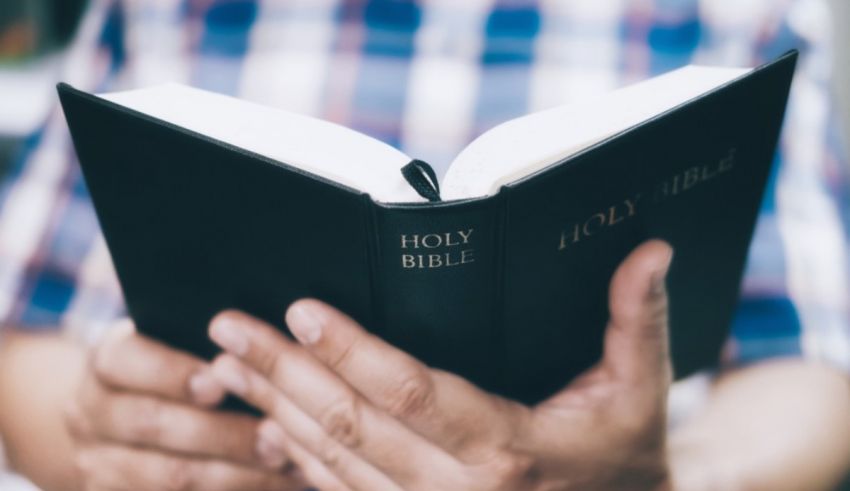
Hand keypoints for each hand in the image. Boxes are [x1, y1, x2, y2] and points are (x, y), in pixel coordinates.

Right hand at [64, 321, 303, 490]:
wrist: (121, 419)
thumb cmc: (175, 367)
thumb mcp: (176, 344)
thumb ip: (209, 345)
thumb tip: (260, 342)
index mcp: (106, 360)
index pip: (127, 360)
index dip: (173, 374)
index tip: (220, 383)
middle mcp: (91, 412)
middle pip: (152, 424)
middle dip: (221, 433)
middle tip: (277, 435)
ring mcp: (99, 463)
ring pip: (166, 477)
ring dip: (234, 474)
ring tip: (285, 465)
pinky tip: (273, 486)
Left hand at [208, 240, 674, 490]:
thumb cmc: (626, 459)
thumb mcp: (641, 391)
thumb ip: (637, 317)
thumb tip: (652, 247)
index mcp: (509, 449)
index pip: (410, 391)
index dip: (350, 349)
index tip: (301, 307)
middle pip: (351, 425)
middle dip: (283, 373)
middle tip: (228, 328)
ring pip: (332, 464)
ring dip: (276, 412)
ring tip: (227, 367)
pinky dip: (297, 461)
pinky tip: (266, 424)